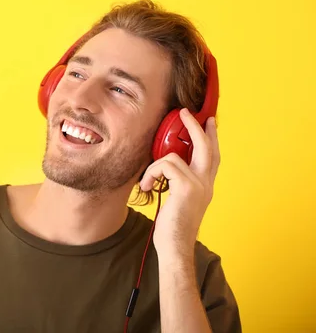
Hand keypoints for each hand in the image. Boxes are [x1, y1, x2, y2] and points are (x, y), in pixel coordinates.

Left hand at [140, 108, 219, 258]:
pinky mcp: (186, 188)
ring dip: (154, 166)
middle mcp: (206, 183)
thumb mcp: (177, 200)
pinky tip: (146, 187)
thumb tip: (165, 167)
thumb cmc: (172, 227)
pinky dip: (151, 173)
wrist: (175, 247)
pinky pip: (165, 165)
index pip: (213, 155)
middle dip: (196, 126)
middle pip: (207, 146)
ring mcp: (199, 185)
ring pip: (174, 156)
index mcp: (205, 185)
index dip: (212, 137)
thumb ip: (177, 183)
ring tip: (147, 182)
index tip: (208, 121)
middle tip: (185, 113)